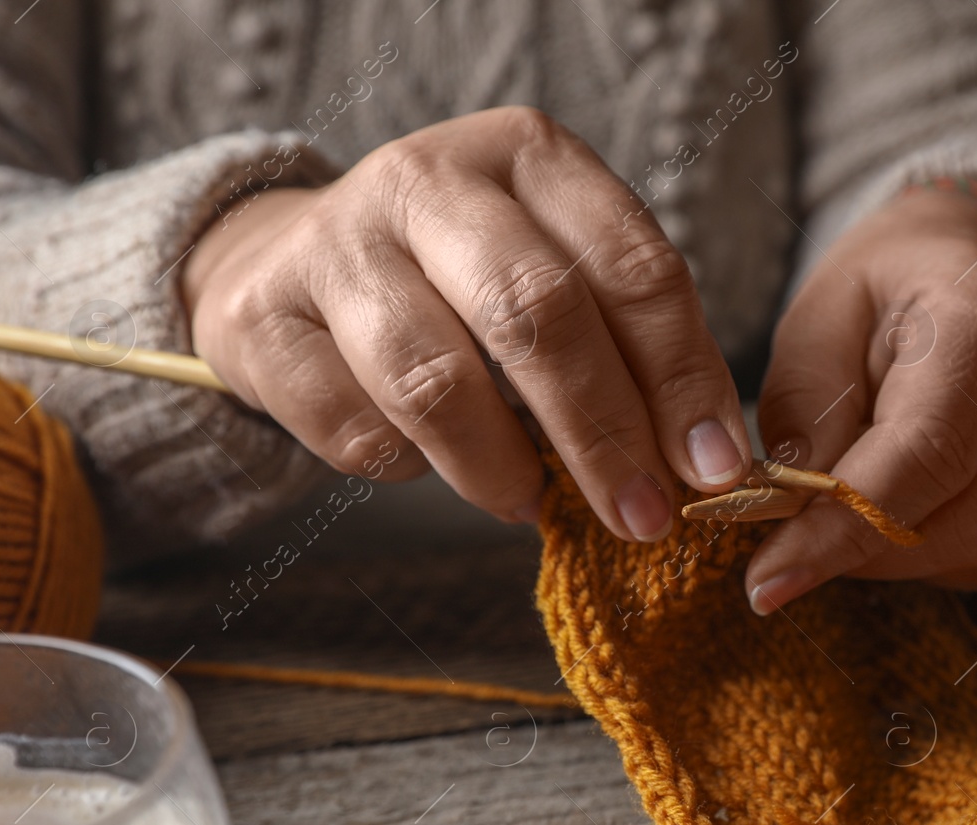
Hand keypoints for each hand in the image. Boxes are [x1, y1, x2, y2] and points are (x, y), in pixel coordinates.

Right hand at [181, 106, 751, 540]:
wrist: (288, 264)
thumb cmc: (459, 282)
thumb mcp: (555, 272)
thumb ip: (627, 346)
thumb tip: (706, 463)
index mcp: (528, 155)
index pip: (630, 266)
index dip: (681, 377)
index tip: (713, 467)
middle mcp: (430, 179)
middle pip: (536, 312)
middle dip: (602, 433)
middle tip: (642, 516)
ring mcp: (335, 242)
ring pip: (436, 380)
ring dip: (502, 468)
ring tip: (533, 505)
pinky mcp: (263, 317)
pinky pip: (353, 426)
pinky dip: (408, 467)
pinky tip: (431, 463)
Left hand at [746, 186, 976, 612]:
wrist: (974, 262)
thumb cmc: (886, 292)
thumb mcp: (818, 321)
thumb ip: (804, 411)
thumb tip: (797, 510)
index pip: (924, 455)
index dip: (845, 530)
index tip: (768, 581)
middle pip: (966, 521)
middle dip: (868, 551)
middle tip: (801, 541)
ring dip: (908, 560)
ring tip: (860, 511)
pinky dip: (953, 562)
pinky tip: (917, 515)